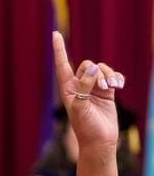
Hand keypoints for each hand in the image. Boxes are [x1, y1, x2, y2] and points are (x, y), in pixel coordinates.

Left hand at [52, 31, 124, 150]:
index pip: (62, 65)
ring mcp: (94, 88)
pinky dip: (117, 78)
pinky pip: (113, 76)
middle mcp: (80, 86)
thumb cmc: (86, 128)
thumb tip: (93, 67)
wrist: (100, 141)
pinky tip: (120, 85)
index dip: (59, 49)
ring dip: (108, 75)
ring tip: (112, 87)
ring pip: (101, 69)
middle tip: (103, 87)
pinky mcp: (107, 92)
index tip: (55, 33)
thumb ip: (85, 86)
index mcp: (68, 89)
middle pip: (87, 65)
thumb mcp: (81, 107)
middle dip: (97, 72)